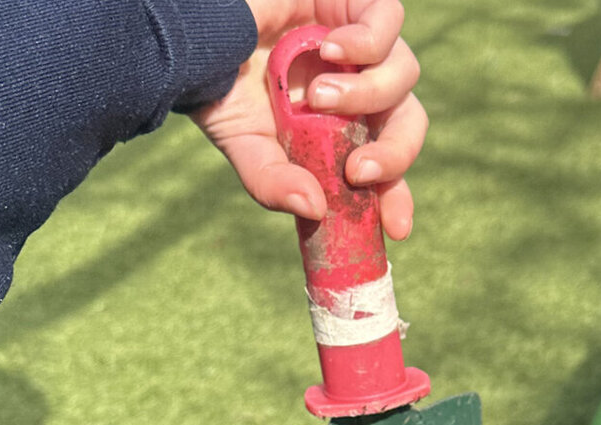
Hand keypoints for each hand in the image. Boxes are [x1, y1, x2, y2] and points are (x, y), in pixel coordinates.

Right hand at [192, 0, 426, 240]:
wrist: (192, 29)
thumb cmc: (219, 83)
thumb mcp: (244, 143)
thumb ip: (272, 180)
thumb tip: (314, 209)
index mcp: (341, 125)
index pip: (386, 162)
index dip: (397, 194)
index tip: (395, 226)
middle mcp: (359, 86)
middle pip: (409, 121)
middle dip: (396, 154)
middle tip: (359, 172)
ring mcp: (361, 43)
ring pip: (404, 73)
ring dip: (367, 95)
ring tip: (316, 98)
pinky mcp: (354, 2)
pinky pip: (388, 20)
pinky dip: (367, 41)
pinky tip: (328, 48)